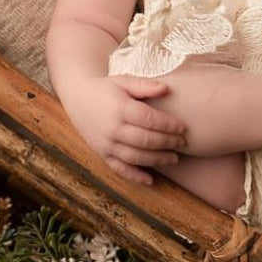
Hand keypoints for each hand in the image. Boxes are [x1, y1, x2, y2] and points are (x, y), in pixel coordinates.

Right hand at [65, 75, 187, 185]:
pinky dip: (134, 176)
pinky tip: (150, 180)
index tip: (183, 127)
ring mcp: (106, 144)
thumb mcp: (123, 81)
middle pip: (144, 140)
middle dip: (167, 143)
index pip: (148, 119)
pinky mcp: (102, 154)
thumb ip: (144, 85)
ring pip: (135, 157)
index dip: (168, 125)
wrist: (77, 97)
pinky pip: (119, 168)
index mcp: (119, 108)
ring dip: (157, 160)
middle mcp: (112, 128)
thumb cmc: (106, 88)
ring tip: (174, 158)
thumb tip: (167, 89)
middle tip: (183, 143)